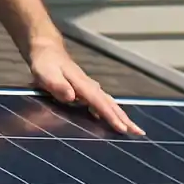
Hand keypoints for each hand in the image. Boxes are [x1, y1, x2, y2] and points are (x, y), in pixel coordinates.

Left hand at [27, 39, 143, 135]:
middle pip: (110, 104)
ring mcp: (89, 87)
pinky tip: (112, 118)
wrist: (46, 50)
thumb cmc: (45, 63)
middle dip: (125, 118)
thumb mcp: (46, 74)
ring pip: (108, 103)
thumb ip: (58, 86)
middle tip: (139, 132)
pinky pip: (102, 102)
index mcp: (81, 84)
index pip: (99, 103)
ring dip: (121, 115)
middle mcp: (89, 86)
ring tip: (131, 129)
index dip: (111, 116)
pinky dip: (111, 111)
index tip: (123, 128)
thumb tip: (72, 97)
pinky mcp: (85, 89)